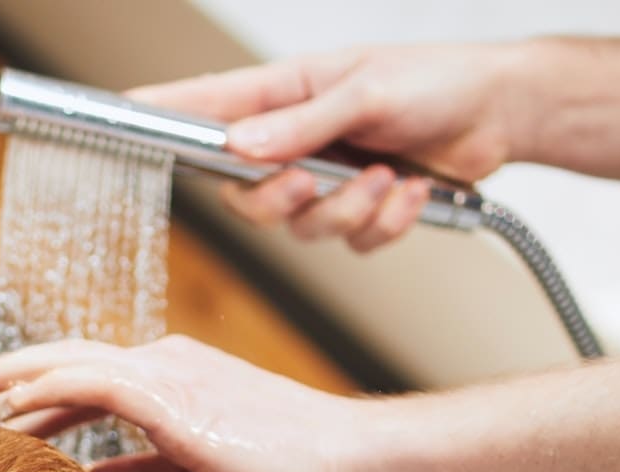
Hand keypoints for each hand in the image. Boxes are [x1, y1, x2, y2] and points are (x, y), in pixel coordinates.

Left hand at [0, 336, 387, 471]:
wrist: (346, 459)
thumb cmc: (288, 469)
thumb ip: (144, 470)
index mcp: (167, 379)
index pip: (78, 379)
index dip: (25, 394)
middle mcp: (161, 363)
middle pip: (57, 363)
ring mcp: (167, 373)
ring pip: (63, 364)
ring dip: (4, 384)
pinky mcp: (174, 395)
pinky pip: (94, 382)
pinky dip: (47, 389)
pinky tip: (10, 410)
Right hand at [131, 43, 529, 251]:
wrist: (502, 112)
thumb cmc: (437, 80)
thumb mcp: (367, 91)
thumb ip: (302, 124)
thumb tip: (240, 146)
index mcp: (284, 95)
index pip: (204, 107)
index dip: (158, 113)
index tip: (117, 115)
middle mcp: (295, 140)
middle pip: (244, 195)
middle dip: (280, 201)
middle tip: (312, 183)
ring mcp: (325, 178)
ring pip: (300, 229)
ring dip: (349, 211)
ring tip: (389, 176)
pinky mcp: (359, 210)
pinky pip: (350, 243)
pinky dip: (384, 223)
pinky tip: (413, 190)